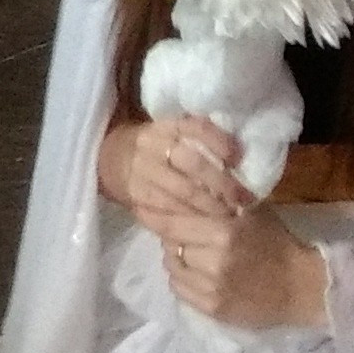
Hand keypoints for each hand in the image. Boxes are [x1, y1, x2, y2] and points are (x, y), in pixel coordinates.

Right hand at [102, 116, 250, 229]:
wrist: (110, 158)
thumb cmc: (156, 146)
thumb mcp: (174, 132)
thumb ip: (201, 138)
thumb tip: (240, 154)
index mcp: (166, 126)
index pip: (195, 127)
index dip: (219, 142)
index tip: (238, 158)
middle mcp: (151, 146)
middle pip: (192, 163)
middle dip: (222, 183)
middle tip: (243, 198)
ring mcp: (141, 172)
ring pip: (181, 192)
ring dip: (210, 206)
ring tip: (231, 215)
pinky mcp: (136, 197)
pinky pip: (166, 212)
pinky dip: (190, 220)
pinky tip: (206, 225)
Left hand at [155, 206, 327, 329]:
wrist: (304, 287)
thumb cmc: (278, 243)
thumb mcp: (252, 212)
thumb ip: (222, 200)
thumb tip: (190, 182)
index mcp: (222, 232)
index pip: (171, 223)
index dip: (153, 216)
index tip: (142, 208)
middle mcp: (212, 261)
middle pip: (170, 246)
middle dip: (172, 238)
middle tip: (181, 234)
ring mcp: (211, 288)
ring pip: (173, 269)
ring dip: (177, 260)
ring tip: (190, 255)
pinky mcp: (213, 309)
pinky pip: (181, 291)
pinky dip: (183, 280)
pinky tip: (196, 274)